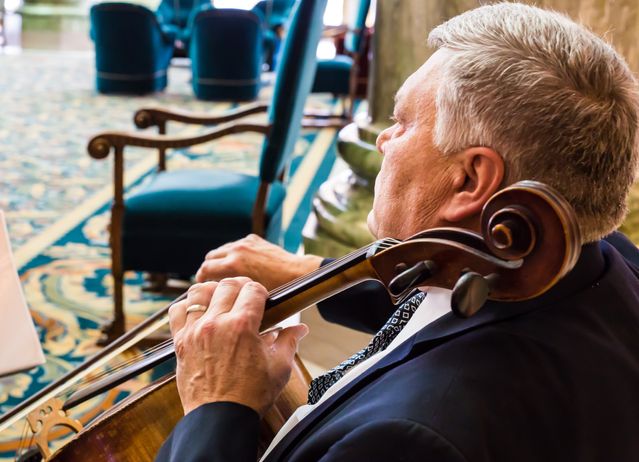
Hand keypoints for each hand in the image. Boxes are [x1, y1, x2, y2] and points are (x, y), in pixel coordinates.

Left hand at [169, 278, 308, 415]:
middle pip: (227, 285)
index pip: (252, 289)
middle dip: (240, 287)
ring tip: (221, 300)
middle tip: (246, 297)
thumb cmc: (250, 396)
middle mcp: (216, 323)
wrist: (221, 419)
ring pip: (199, 291)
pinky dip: (187, 307)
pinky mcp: (181, 342)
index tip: (263, 299)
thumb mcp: (279, 367)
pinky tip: (198, 313)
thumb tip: (299, 329)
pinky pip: (177, 312)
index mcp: (242, 326)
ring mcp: (195, 331)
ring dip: (212, 291)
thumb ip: (289, 341)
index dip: (261, 291)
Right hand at [195, 234, 322, 289]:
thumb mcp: (249, 296)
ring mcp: (245, 243)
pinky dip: (233, 253)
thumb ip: (230, 295)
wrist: (297, 273)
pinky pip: (235, 245)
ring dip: (220, 260)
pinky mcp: (253, 239)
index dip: (201, 279)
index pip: (205, 269)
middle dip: (208, 269)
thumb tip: (216, 302)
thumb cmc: (277, 291)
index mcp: (233, 265)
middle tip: (211, 280)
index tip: (202, 286)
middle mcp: (237, 251)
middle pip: (210, 257)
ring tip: (223, 273)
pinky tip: (239, 264)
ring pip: (222, 250)